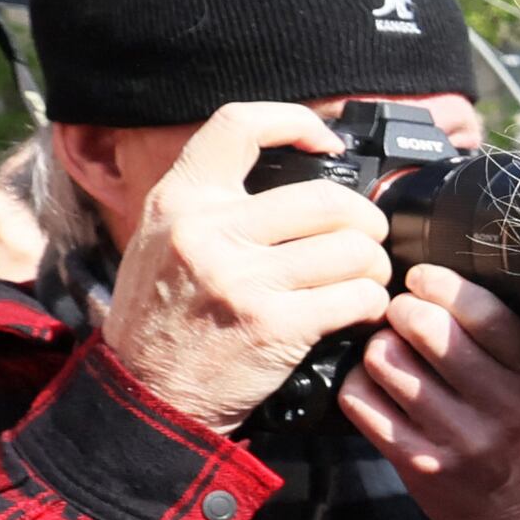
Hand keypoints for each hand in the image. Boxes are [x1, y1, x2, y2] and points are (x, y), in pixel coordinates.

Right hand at [98, 106, 395, 435]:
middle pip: (328, 198)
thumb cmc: (162, 319)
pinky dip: (370, 305)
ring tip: (361, 282)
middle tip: (365, 242)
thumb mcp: (162, 240)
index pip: (239, 125)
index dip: (296, 122)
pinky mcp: (274, 325)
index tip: (328, 144)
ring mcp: (241, 278)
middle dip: (365, 222)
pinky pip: (357, 298)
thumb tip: (296, 173)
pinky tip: (356, 313)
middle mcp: (207, 230)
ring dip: (373, 268)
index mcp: (179, 199)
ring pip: (354, 248)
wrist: (146, 397)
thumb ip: (214, 206)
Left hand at [340, 267, 519, 519]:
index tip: (422, 278)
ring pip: (384, 360)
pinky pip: (361, 400)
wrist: (518, 513)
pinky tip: (378, 385)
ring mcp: (461, 440)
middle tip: (403, 313)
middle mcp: (507, 408)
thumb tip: (515, 256)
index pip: (482, 311)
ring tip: (393, 350)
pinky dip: (360, 383)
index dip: (438, 283)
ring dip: (379, 346)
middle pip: (423, 328)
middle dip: (402, 309)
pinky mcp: (419, 464)